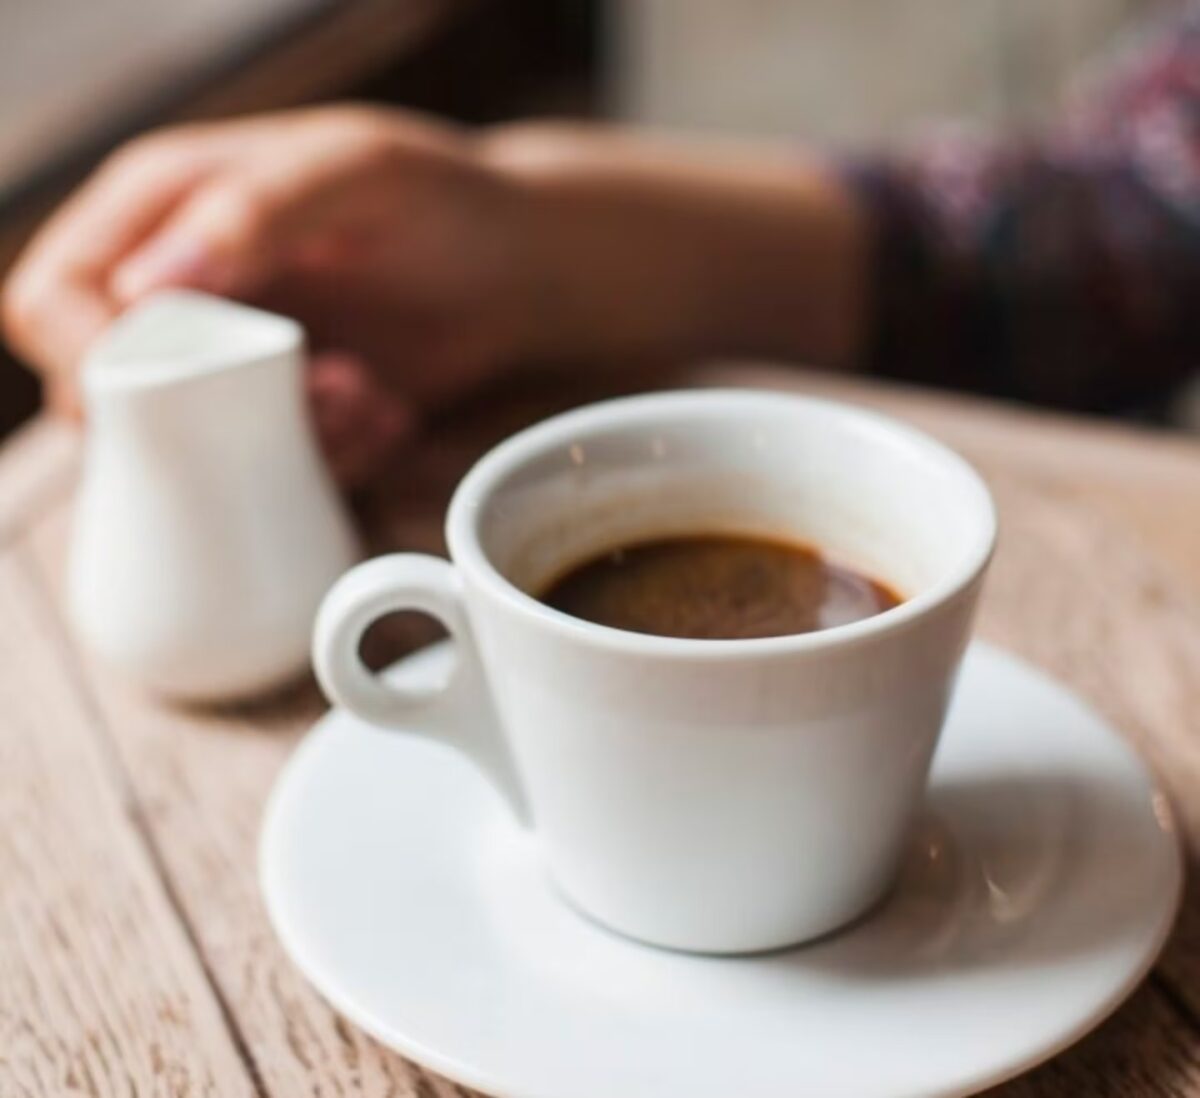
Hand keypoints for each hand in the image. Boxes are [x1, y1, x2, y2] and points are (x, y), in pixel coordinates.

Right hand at [2, 106, 535, 484]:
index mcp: (159, 209)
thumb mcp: (360, 174)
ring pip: (190, 449)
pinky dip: (329, 462)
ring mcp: (224, 363)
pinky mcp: (276, 418)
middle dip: (206, 418)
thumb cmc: (443, 200)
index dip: (90, 359)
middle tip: (325, 388)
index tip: (172, 394)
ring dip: (283, 443)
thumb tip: (139, 287)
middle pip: (101, 393)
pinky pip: (264, 472)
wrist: (516, 267)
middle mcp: (174, 291)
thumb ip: (256, 210)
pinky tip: (388, 416)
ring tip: (369, 397)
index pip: (56, 300)